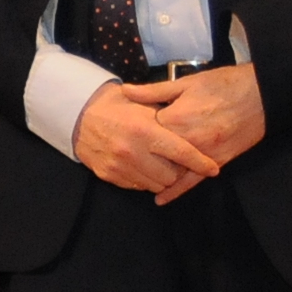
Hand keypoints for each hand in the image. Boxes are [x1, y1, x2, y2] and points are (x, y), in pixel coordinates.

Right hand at [70, 81, 223, 199]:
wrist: (78, 115)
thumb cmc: (118, 106)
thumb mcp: (144, 104)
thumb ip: (168, 119)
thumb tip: (195, 133)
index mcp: (145, 131)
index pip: (182, 153)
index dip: (200, 163)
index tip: (213, 168)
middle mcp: (132, 151)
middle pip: (171, 175)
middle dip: (179, 171)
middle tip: (177, 162)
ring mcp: (119, 166)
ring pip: (155, 185)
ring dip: (162, 178)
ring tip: (159, 164)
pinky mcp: (109, 175)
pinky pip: (137, 186)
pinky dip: (144, 179)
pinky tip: (142, 166)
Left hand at [140, 64, 264, 195]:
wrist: (262, 94)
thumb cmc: (222, 84)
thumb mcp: (185, 83)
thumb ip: (153, 91)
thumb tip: (124, 91)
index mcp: (175, 118)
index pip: (144, 131)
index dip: (135, 130)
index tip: (128, 128)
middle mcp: (187, 140)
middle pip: (155, 154)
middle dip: (141, 154)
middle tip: (128, 153)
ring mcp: (203, 154)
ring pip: (171, 170)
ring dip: (155, 173)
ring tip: (138, 175)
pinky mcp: (218, 162)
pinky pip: (193, 181)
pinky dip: (176, 191)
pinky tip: (160, 200)